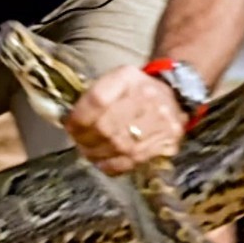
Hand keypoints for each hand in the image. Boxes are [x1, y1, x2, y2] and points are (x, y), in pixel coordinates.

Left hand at [63, 66, 185, 175]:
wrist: (175, 96)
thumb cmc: (135, 90)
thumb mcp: (114, 79)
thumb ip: (92, 97)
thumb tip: (69, 120)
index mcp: (128, 78)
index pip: (97, 101)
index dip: (78, 118)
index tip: (70, 126)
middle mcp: (147, 98)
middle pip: (105, 128)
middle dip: (85, 139)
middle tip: (78, 142)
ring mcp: (159, 122)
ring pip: (117, 147)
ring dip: (96, 153)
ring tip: (88, 151)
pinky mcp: (166, 143)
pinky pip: (132, 161)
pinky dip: (112, 164)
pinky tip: (103, 161)